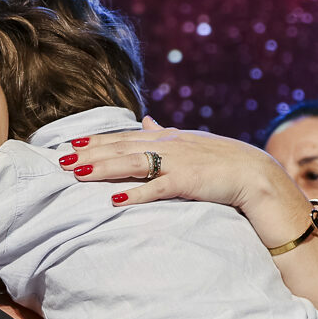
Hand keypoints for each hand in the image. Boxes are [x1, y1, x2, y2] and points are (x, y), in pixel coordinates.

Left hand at [64, 117, 313, 245]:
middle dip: (90, 153)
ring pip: (132, 163)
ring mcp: (177, 162)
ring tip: (77, 174)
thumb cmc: (223, 162)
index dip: (96, 140)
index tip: (70, 143)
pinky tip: (114, 199)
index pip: (125, 136)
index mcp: (168, 137)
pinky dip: (134, 193)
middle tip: (61, 160)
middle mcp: (169, 144)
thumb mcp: (190, 142)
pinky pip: (156, 188)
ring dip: (103, 168)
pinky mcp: (187, 182)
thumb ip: (164, 133)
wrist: (256, 175)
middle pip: (121, 147)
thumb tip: (146, 119)